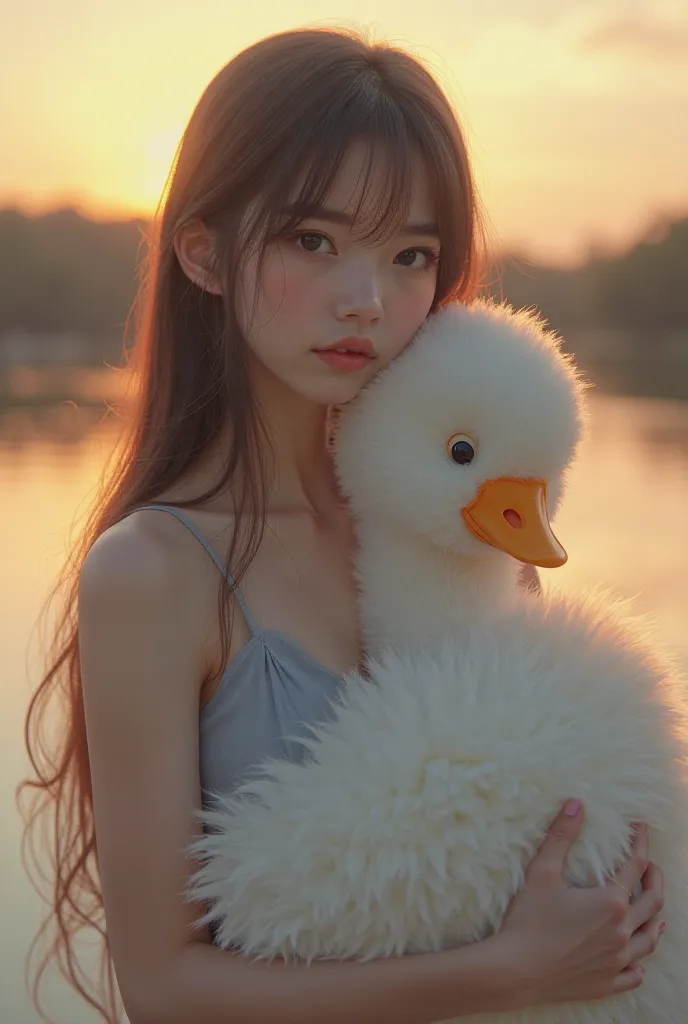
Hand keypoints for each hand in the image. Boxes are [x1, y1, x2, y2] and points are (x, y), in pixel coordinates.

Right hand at [494, 801, 665, 1009]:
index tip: (641, 827)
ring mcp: (616, 961)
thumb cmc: (528, 920)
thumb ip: (561, 836)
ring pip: (649, 940)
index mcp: (611, 902)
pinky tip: (637, 961)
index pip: (635, 865)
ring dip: (654, 921)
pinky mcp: (606, 983)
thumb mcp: (542, 872)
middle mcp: (621, 932)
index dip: (640, 843)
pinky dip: (639, 964)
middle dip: (655, 879)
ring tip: (654, 913)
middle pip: (653, 902)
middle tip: (651, 865)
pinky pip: (634, 975)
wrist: (515, 971)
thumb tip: (576, 804)